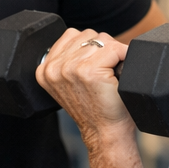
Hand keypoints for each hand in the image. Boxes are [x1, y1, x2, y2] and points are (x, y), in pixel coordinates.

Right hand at [36, 27, 135, 144]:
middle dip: (102, 49)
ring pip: (102, 40)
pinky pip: (114, 48)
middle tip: (105, 72)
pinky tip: (119, 73)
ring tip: (110, 76)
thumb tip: (88, 39)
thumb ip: (69, 60)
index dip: (91, 48)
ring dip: (113, 54)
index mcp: (45, 69)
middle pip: (88, 35)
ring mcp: (70, 69)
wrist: (104, 132)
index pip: (72, 35)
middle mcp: (54, 68)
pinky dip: (123, 56)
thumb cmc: (94, 109)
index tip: (97, 66)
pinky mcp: (89, 71)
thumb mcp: (69, 83)